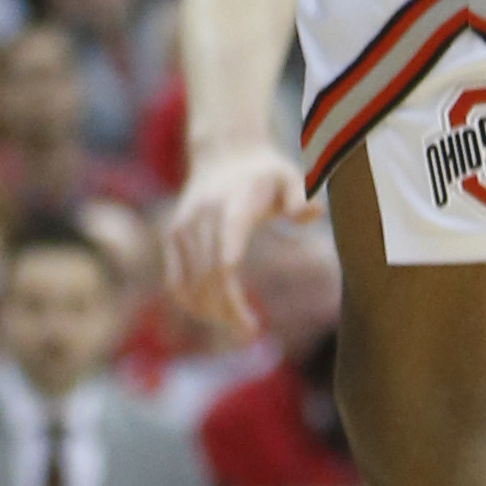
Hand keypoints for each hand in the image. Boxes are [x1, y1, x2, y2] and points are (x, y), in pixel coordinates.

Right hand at [166, 146, 309, 342]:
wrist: (225, 151)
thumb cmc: (266, 173)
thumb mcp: (291, 178)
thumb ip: (301, 197)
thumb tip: (312, 213)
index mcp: (233, 204)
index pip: (225, 252)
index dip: (230, 290)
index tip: (248, 323)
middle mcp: (202, 216)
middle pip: (209, 277)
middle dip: (228, 311)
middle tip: (250, 335)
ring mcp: (183, 226)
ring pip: (190, 283)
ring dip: (211, 312)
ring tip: (237, 326)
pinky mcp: (173, 235)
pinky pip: (175, 279)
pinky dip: (189, 302)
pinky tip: (212, 315)